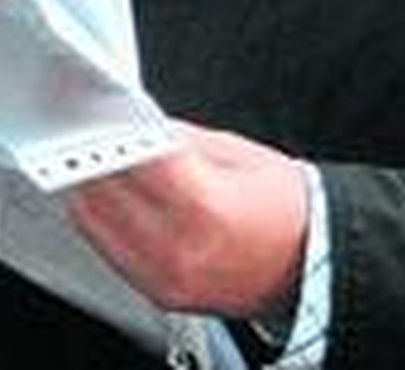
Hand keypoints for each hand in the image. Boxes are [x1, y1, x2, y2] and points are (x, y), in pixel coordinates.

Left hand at [68, 122, 307, 318]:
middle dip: (93, 154)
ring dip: (90, 186)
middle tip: (90, 130)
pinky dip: (104, 220)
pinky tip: (114, 198)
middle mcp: (180, 247)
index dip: (110, 127)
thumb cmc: (284, 209)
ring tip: (100, 160)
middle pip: (101, 189)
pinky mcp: (161, 294)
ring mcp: (167, 277)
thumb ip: (175, 138)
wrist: (314, 266)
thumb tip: (131, 121)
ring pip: (93, 220)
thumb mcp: (234, 152)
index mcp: (203, 204)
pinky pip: (108, 249)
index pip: (131, 155)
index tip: (96, 109)